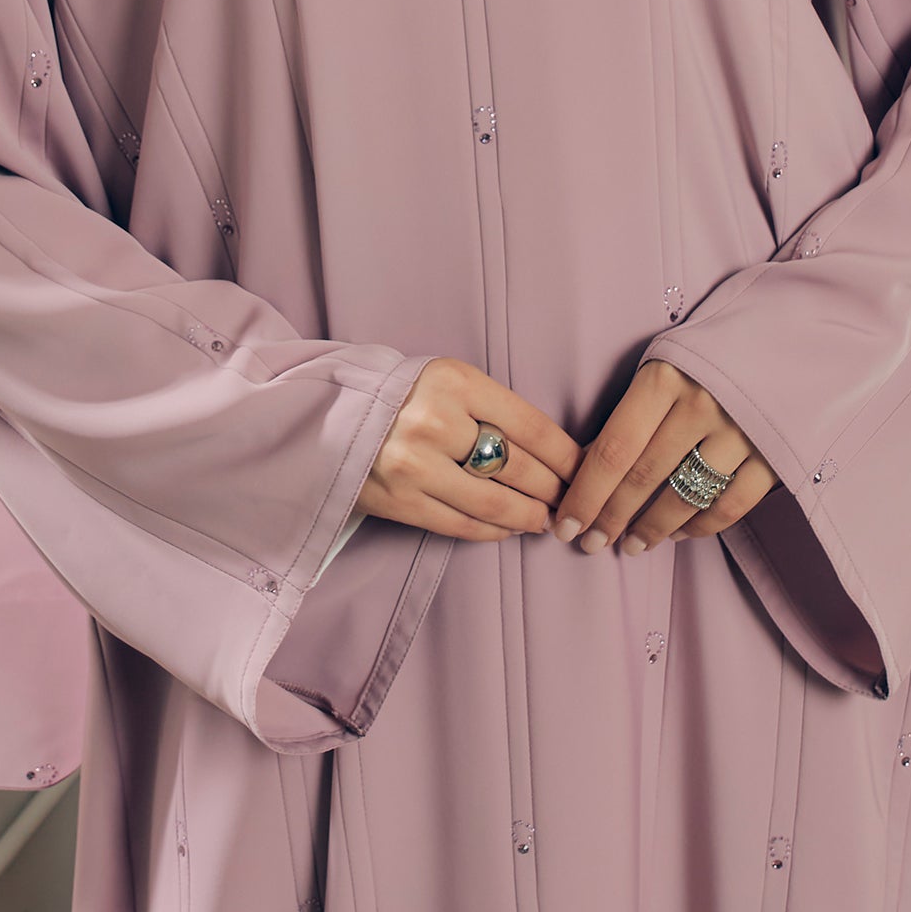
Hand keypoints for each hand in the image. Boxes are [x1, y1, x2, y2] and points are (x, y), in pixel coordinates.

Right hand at [357, 357, 580, 542]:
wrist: (324, 416)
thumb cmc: (401, 398)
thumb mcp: (447, 382)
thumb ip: (494, 408)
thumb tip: (558, 453)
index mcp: (454, 381)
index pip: (532, 426)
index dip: (568, 456)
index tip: (586, 471)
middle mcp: (434, 421)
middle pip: (519, 468)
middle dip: (555, 490)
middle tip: (574, 502)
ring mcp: (413, 464)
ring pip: (494, 502)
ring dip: (529, 517)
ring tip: (546, 519)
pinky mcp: (397, 501)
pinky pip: (460, 524)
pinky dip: (493, 530)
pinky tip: (508, 529)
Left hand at [549, 360, 778, 553]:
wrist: (799, 332)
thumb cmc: (716, 350)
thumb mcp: (669, 361)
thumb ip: (634, 409)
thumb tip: (587, 466)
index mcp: (665, 377)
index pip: (613, 449)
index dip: (586, 494)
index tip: (565, 524)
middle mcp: (701, 404)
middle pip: (643, 477)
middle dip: (611, 518)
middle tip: (590, 543)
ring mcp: (741, 432)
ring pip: (684, 497)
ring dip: (652, 530)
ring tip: (631, 546)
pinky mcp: (775, 455)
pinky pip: (729, 505)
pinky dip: (700, 527)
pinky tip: (678, 534)